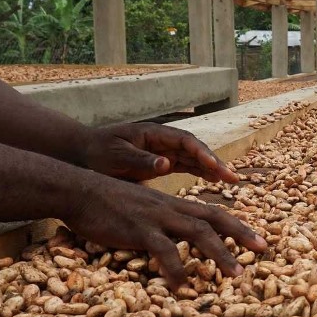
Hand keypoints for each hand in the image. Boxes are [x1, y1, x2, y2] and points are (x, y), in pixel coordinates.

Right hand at [63, 174, 267, 287]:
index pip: (213, 213)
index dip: (237, 226)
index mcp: (173, 205)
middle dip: (241, 235)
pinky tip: (183, 286)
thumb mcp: (142, 211)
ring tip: (236, 275)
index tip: (257, 240)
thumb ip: (160, 224)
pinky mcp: (138, 229)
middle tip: (263, 250)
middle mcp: (170, 208)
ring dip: (220, 254)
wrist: (78, 190)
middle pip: (214, 219)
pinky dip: (176, 268)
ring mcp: (156, 217)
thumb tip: (173, 242)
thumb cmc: (107, 204)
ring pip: (197, 233)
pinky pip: (162, 250)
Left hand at [80, 123, 239, 183]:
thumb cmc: (98, 152)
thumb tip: (166, 164)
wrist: (84, 153)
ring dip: (212, 169)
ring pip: (194, 158)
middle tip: (232, 177)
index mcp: (154, 134)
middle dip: (215, 162)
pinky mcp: (161, 163)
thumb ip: (141, 160)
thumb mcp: (116, 156)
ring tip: (231, 181)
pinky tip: (214, 182)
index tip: (213, 165)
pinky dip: (201, 173)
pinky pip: (186, 166)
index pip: (184, 141)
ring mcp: (163, 151)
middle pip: (195, 149)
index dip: (201, 152)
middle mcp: (163, 141)